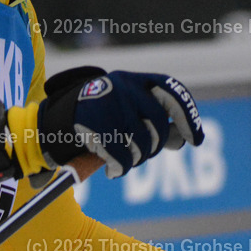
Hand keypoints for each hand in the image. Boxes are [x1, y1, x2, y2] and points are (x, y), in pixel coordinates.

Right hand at [36, 66, 203, 176]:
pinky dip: (120, 168)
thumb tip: (182, 139)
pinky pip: (120, 155)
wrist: (54, 119)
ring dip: (136, 159)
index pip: (172, 91)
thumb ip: (153, 119)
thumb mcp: (126, 110)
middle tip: (145, 154)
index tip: (196, 140)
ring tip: (124, 161)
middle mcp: (123, 87)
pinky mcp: (93, 123)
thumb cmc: (99, 117)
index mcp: (134, 79)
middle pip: (158, 123)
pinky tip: (113, 170)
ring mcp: (108, 104)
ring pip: (140, 142)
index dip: (189, 116)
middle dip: (155, 145)